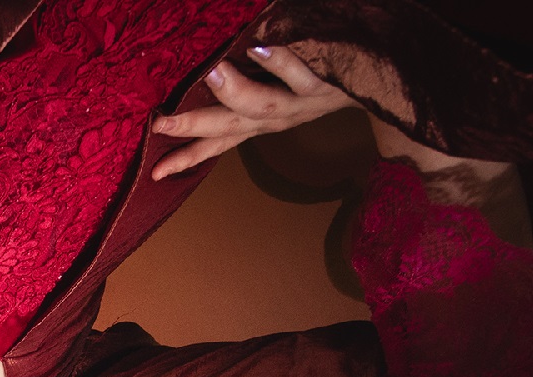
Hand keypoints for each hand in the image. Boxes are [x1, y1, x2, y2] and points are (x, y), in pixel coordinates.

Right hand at [150, 43, 354, 181]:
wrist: (380, 83)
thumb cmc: (321, 82)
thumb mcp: (279, 93)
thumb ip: (245, 90)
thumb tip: (206, 78)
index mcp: (260, 122)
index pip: (215, 144)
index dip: (184, 159)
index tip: (152, 172)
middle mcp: (275, 118)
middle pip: (228, 127)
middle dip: (193, 127)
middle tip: (161, 122)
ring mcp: (298, 104)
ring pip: (262, 106)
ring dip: (235, 93)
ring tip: (212, 74)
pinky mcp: (323, 87)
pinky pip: (301, 74)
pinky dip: (280, 63)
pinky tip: (260, 48)